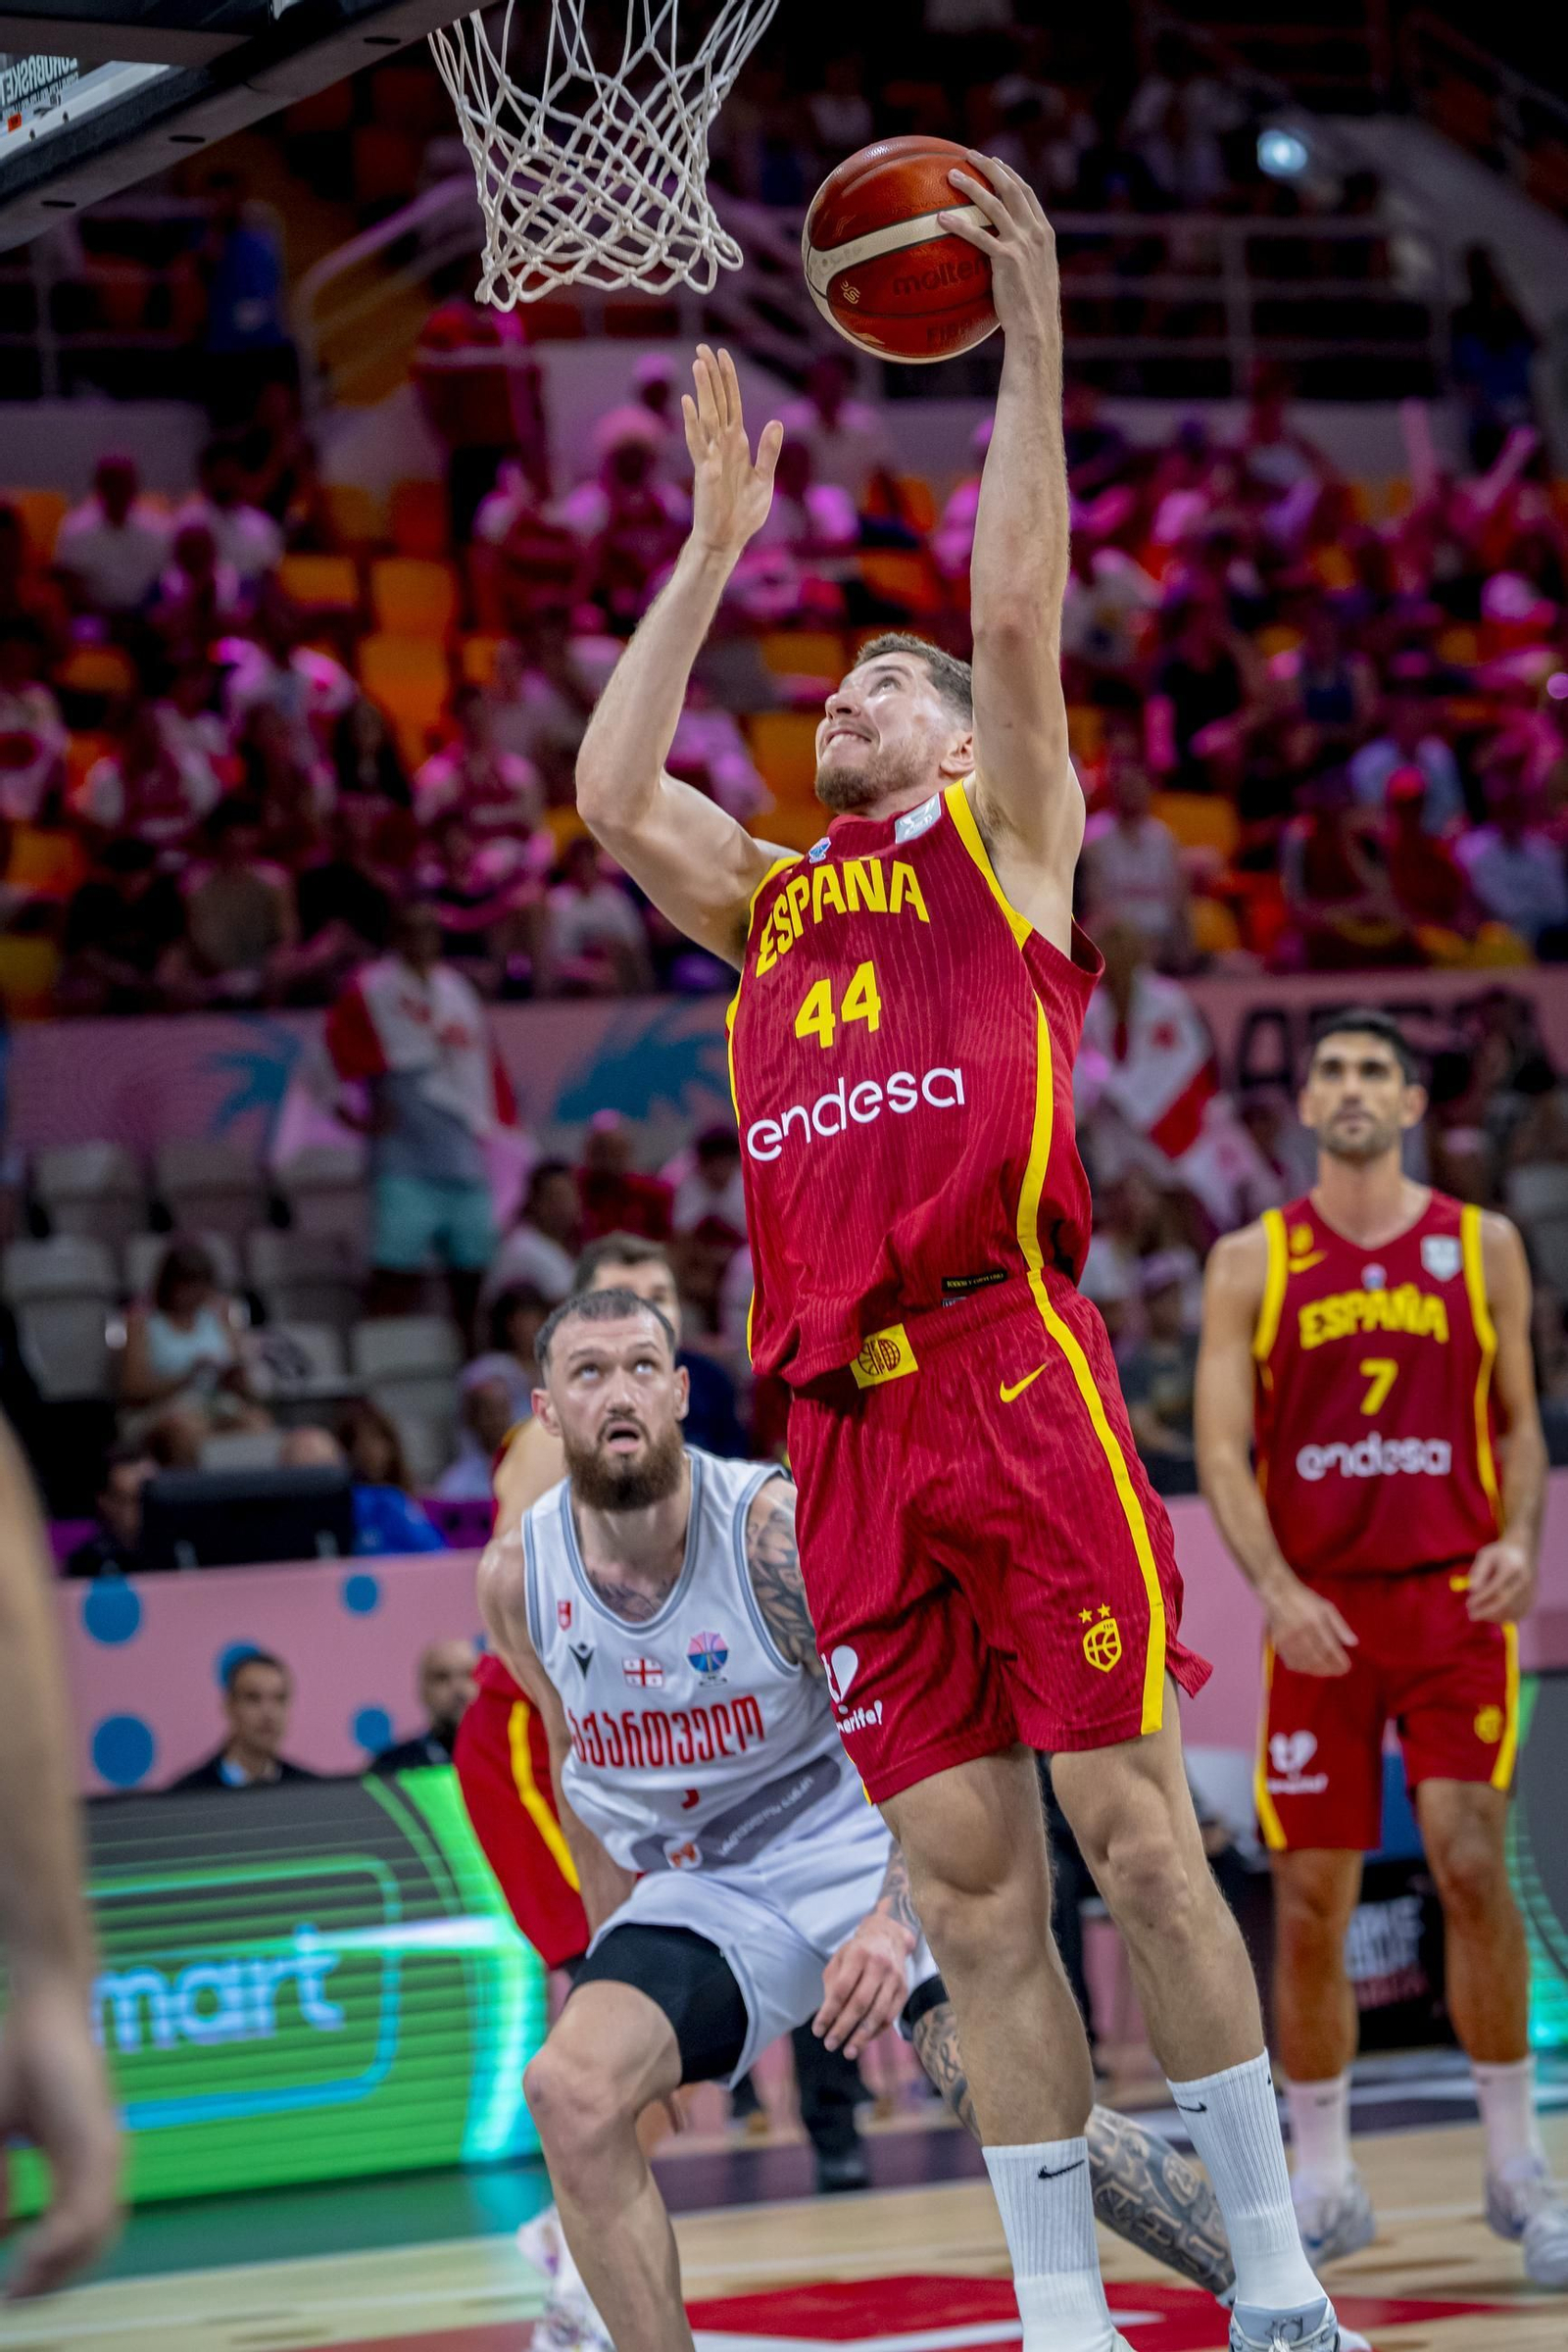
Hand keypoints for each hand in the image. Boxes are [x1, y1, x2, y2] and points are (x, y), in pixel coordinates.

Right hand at [0, 1981, 120, 2298]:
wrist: (45, 2008)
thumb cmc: (18, 2064)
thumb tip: (1, 2233)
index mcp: (76, 2162)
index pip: (71, 2234)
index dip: (42, 2270)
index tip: (10, 2294)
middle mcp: (97, 2163)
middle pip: (87, 2246)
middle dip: (49, 2283)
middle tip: (14, 2301)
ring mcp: (103, 2153)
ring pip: (94, 2237)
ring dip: (56, 2271)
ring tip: (18, 2288)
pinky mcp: (100, 2142)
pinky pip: (91, 2209)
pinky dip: (64, 2243)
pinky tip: (33, 2254)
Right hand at [683, 346, 782, 559]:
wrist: (727, 539)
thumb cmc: (743, 512)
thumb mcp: (763, 479)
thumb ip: (769, 451)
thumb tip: (775, 422)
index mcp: (736, 445)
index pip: (732, 405)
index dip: (728, 380)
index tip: (722, 354)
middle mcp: (721, 446)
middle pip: (717, 403)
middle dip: (711, 376)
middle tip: (703, 348)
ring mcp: (710, 457)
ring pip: (706, 417)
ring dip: (702, 391)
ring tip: (697, 366)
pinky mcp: (704, 473)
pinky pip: (698, 444)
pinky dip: (694, 424)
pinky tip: (690, 405)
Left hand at [813, 1914, 915, 2059]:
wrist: (889, 1936)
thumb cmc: (858, 1951)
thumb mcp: (840, 1958)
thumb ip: (832, 1984)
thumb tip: (828, 2016)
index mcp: (859, 1954)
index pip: (841, 1990)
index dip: (828, 2013)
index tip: (817, 2031)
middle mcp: (879, 1965)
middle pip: (859, 2004)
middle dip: (843, 2028)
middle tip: (830, 2045)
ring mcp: (894, 1978)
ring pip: (877, 2014)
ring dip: (861, 2037)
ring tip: (848, 2052)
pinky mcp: (904, 1990)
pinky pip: (890, 2017)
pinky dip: (876, 2032)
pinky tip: (864, 2041)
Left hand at [940, 152, 1057, 345]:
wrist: (1037, 328)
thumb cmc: (1032, 311)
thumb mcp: (1034, 277)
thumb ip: (1023, 259)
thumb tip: (1002, 257)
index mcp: (1044, 233)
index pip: (1027, 194)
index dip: (1010, 175)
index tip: (996, 162)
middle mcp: (1035, 233)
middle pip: (1011, 188)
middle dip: (990, 167)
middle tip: (970, 155)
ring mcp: (1022, 244)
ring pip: (993, 204)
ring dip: (971, 186)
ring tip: (951, 175)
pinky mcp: (1006, 259)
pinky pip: (978, 236)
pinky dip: (960, 224)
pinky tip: (942, 218)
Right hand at [1265, 1574, 1357, 1676]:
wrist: (1278, 1593)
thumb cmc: (1305, 1599)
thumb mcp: (1327, 1607)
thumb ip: (1340, 1626)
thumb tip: (1354, 1643)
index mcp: (1316, 1621)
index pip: (1330, 1647)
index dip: (1339, 1660)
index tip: (1347, 1667)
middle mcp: (1302, 1632)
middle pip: (1318, 1658)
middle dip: (1330, 1668)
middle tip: (1338, 1672)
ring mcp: (1289, 1639)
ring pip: (1304, 1662)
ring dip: (1317, 1670)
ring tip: (1325, 1671)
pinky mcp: (1279, 1642)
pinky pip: (1291, 1661)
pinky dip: (1301, 1668)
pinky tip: (1308, 1668)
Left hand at [1465, 1538, 1534, 1623]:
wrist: (1523, 1553)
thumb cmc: (1500, 1554)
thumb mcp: (1485, 1555)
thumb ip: (1479, 1571)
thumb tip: (1472, 1589)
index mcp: (1512, 1567)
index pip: (1496, 1587)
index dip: (1481, 1598)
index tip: (1468, 1604)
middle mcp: (1524, 1580)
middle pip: (1506, 1601)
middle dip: (1487, 1611)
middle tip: (1472, 1615)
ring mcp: (1530, 1591)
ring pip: (1513, 1610)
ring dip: (1495, 1617)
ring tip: (1480, 1615)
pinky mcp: (1532, 1598)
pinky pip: (1520, 1613)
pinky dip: (1505, 1618)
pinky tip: (1493, 1616)